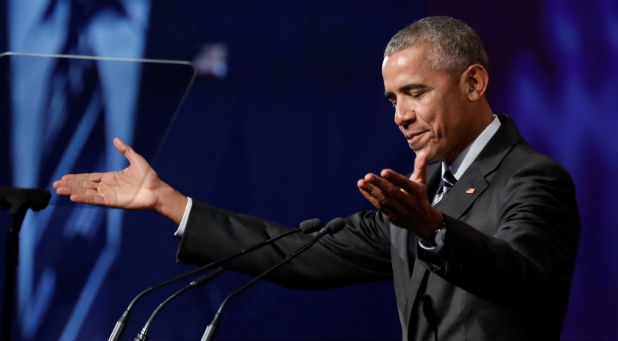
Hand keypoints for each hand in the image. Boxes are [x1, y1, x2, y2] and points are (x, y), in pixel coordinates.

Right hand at [53, 138, 186, 223]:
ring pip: (87, 193)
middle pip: (84, 185)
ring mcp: (109, 195)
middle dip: (70, 185)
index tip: (63, 177)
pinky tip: (73, 197)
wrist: (157, 190)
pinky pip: (96, 200)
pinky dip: (84, 198)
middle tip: (55, 185)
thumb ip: (125, 150)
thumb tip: (116, 139)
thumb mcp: (136, 160)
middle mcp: (107, 187)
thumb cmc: (149, 177)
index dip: (76, 177)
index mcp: (110, 177)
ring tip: (59, 190)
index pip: (89, 177)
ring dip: (73, 191)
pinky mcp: (112, 202)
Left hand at [357, 152, 441, 238]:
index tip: (384, 171)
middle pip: (392, 192)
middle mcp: (408, 202)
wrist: (423, 222)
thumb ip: (420, 167)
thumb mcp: (422, 182)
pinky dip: (370, 197)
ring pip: (384, 200)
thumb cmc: (420, 197)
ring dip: (371, 191)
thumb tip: (423, 153)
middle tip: (368, 176)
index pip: (405, 183)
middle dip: (379, 184)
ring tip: (361, 182)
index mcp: (416, 192)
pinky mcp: (391, 216)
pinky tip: (362, 188)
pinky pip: (378, 206)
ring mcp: (399, 210)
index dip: (394, 178)